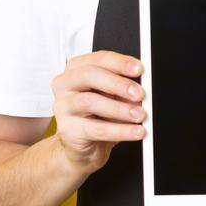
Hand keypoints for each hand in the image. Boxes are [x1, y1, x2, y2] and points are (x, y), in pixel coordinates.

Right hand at [50, 50, 146, 173]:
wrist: (85, 147)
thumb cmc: (98, 116)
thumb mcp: (113, 97)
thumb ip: (124, 88)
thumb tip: (142, 88)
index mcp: (76, 69)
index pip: (98, 59)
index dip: (120, 63)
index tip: (139, 69)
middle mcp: (65, 85)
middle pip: (89, 75)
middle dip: (118, 83)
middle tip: (139, 93)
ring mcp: (63, 107)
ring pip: (90, 102)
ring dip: (119, 108)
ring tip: (139, 115)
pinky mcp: (67, 130)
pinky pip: (95, 129)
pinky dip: (119, 130)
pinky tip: (134, 131)